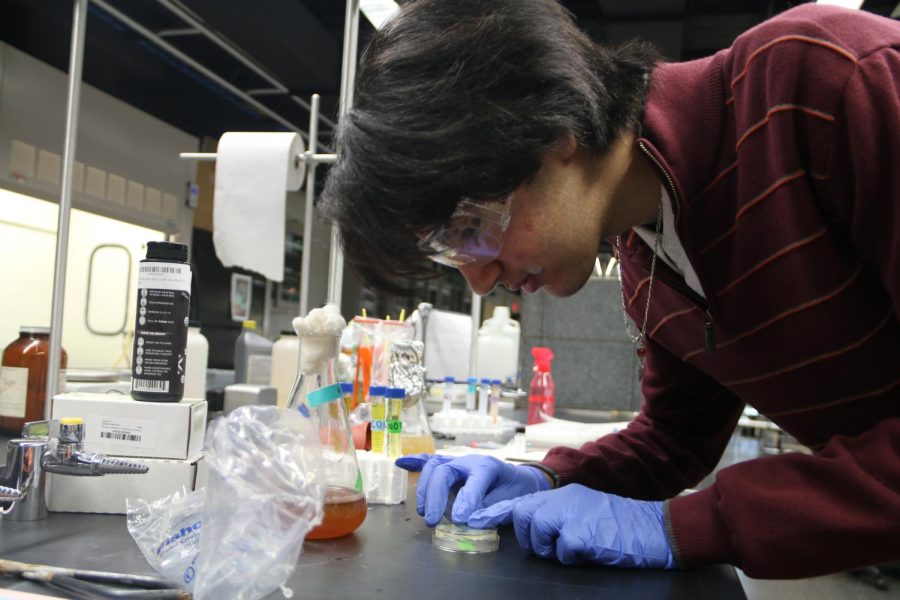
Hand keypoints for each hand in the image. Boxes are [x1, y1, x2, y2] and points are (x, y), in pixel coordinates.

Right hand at [395, 454, 550, 526]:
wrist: (521, 479)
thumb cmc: (515, 491)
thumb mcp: (509, 502)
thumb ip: (489, 510)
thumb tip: (467, 519)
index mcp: (488, 468)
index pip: (474, 480)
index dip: (466, 500)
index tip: (459, 520)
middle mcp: (469, 461)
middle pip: (444, 471)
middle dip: (435, 495)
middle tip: (432, 520)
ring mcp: (458, 463)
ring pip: (434, 467)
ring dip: (424, 489)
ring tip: (424, 511)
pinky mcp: (450, 466)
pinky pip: (430, 461)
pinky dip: (415, 462)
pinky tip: (401, 463)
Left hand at [468, 484, 676, 568]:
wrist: (658, 529)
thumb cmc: (624, 526)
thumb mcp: (588, 510)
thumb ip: (562, 513)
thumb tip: (538, 529)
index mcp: (565, 494)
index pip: (524, 501)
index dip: (502, 514)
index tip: (478, 519)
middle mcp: (565, 498)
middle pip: (524, 515)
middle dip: (530, 537)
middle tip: (550, 547)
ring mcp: (573, 514)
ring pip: (538, 532)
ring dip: (551, 548)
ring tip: (575, 548)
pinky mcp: (583, 534)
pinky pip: (562, 551)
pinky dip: (572, 557)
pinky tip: (592, 550)